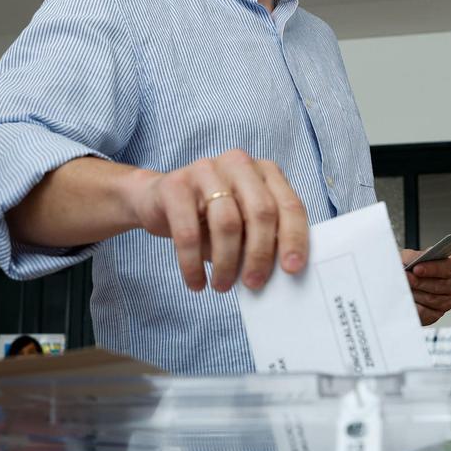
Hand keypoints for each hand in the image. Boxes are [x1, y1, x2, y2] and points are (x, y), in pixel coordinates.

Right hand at [130, 149, 308, 292]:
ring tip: (222, 286)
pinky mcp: (175, 185)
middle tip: (253, 283)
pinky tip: (196, 282)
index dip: (294, 238)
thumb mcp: (243, 224)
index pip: (289, 205)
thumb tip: (282, 272)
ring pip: (227, 223)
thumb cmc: (209, 217)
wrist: (157, 200)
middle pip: (261, 212)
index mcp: (264, 171)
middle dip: (260, 254)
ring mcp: (206, 170)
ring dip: (226, 263)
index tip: (292, 269)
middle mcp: (238, 164)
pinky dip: (192, 264)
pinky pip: (187, 232)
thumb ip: (264, 238)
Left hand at [401, 250, 450, 324]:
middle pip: (444, 285)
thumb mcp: (407, 258)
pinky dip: (415, 306)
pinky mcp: (436, 314)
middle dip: (421, 282)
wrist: (398, 284)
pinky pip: (427, 313)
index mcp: (450, 266)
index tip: (417, 269)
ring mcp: (446, 300)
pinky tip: (408, 299)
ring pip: (434, 300)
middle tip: (407, 278)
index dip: (434, 268)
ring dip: (416, 293)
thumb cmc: (407, 268)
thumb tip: (413, 263)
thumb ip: (412, 258)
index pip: (450, 267)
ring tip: (405, 288)